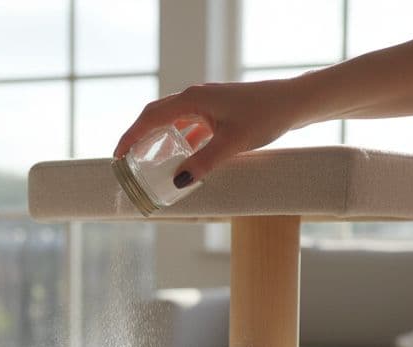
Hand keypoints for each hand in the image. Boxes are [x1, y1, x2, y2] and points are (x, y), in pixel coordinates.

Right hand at [113, 78, 312, 186]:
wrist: (295, 102)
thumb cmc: (265, 116)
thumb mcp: (232, 144)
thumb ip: (203, 163)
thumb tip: (177, 182)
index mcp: (192, 99)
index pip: (150, 117)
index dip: (131, 136)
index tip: (117, 155)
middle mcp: (196, 98)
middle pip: (157, 117)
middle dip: (140, 138)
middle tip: (127, 160)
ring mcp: (208, 103)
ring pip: (175, 122)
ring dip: (161, 141)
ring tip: (151, 164)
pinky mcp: (220, 111)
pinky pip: (191, 127)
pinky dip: (182, 143)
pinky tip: (184, 160)